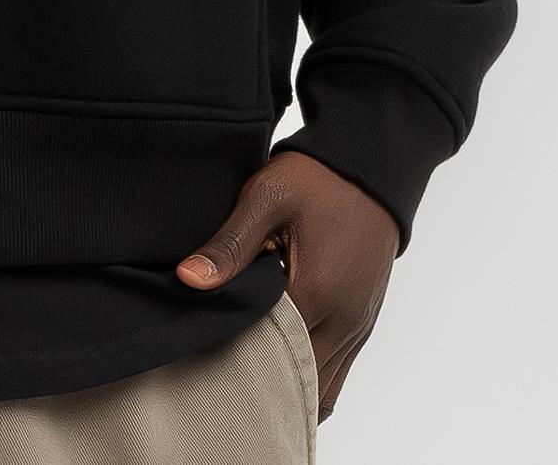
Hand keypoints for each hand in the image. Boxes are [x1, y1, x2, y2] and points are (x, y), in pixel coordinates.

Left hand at [174, 148, 398, 423]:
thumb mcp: (266, 199)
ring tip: (248, 371)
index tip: (206, 357)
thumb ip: (230, 245)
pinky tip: (280, 361)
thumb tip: (188, 279)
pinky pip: (338, 374)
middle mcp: (344, 322)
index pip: (272, 357)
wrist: (369, 166)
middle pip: (300, 385)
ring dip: (290, 387)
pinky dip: (311, 379)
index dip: (237, 362)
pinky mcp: (363, 323)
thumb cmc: (316, 179)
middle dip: (262, 385)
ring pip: (323, 390)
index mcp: (317, 293)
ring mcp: (358, 327)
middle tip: (221, 376)